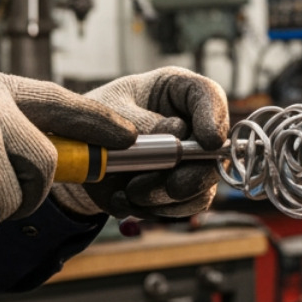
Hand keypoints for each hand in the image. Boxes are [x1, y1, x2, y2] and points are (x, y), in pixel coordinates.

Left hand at [53, 67, 228, 219]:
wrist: (85, 149)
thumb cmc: (99, 116)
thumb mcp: (109, 109)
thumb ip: (139, 120)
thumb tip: (175, 133)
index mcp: (180, 92)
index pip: (209, 96)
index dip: (215, 118)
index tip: (209, 141)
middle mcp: (195, 126)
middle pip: (215, 153)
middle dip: (192, 174)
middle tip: (170, 186)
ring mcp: (193, 162)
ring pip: (201, 188)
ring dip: (166, 196)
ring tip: (129, 191)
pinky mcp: (182, 190)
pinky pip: (182, 208)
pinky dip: (155, 210)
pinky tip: (125, 200)